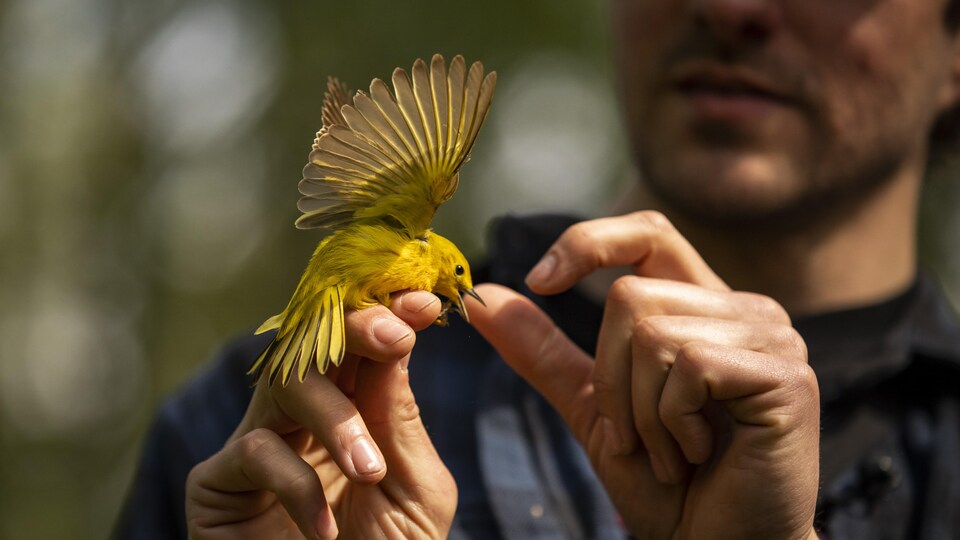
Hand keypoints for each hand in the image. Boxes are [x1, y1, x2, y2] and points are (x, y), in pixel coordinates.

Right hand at [185, 290, 455, 539]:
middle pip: (316, 339)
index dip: (390, 310)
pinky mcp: (218, 484)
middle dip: (357, 327)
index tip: (427, 301)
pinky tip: (325, 529)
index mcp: (356, 408)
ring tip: (369, 470)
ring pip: (283, 382)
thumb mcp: (415, 487)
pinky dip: (295, 485)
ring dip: (333, 417)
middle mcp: (304, 415)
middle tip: (399, 334)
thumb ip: (399, 417)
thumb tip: (397, 338)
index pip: (364, 340)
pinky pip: (253, 453)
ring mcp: (260, 443)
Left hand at [468, 212, 819, 539]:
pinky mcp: (785, 375)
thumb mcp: (592, 406)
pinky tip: (699, 454)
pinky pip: (689, 367)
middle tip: (639, 437)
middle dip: (611, 379)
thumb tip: (482, 296)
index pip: (646, 234)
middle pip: (630, 294)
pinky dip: (672, 423)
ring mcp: (772, 338)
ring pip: (652, 332)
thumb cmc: (663, 484)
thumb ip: (542, 349)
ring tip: (674, 452)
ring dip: (641, 412)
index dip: (588, 243)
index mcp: (704, 309)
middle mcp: (746, 311)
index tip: (540, 282)